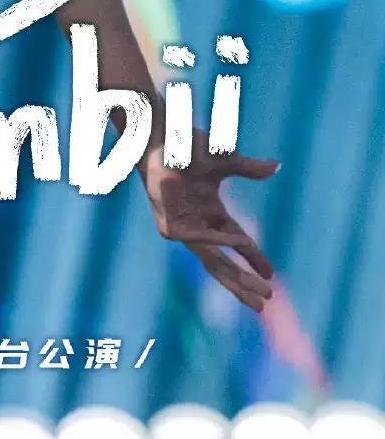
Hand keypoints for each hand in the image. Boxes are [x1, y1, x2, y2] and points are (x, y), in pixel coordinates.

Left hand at [141, 128, 278, 312]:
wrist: (161, 138)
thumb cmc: (186, 148)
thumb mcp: (226, 161)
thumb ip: (250, 169)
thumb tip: (277, 166)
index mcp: (209, 214)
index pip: (235, 243)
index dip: (253, 260)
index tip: (270, 275)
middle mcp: (196, 225)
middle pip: (222, 263)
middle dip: (244, 282)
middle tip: (266, 299)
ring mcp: (182, 228)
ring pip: (211, 261)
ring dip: (237, 277)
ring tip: (260, 290)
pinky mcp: (170, 227)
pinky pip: (200, 239)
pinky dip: (220, 241)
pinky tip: (241, 243)